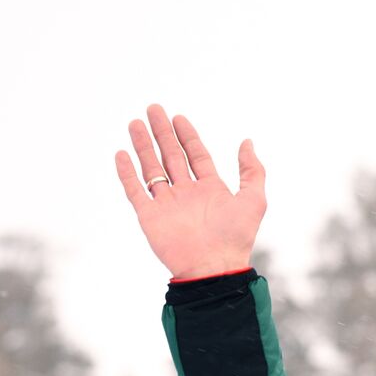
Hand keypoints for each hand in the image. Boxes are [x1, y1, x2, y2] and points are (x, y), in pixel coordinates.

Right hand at [114, 104, 265, 278]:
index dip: (187, 136)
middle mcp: (188, 194)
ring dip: (143, 146)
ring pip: (152, 168)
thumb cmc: (236, 237)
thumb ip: (252, 171)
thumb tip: (247, 142)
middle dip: (162, 133)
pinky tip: (121, 154)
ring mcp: (167, 204)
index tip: (178, 117)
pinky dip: (127, 173)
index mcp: (211, 190)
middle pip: (171, 156)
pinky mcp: (150, 216)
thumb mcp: (253, 200)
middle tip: (153, 109)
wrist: (213, 267)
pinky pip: (135, 190)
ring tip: (135, 123)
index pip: (196, 155)